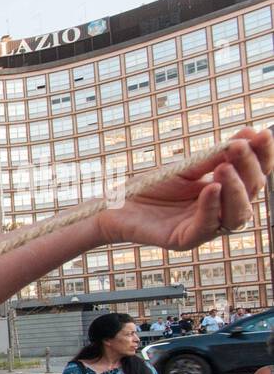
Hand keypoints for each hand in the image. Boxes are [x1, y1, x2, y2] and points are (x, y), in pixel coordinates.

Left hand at [97, 128, 273, 248]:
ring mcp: (204, 228)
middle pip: (251, 194)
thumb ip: (214, 157)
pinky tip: (210, 188)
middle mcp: (221, 212)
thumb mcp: (187, 168)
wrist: (115, 205)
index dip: (263, 156)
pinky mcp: (185, 240)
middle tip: (238, 146)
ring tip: (224, 167)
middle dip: (249, 168)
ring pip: (236, 214)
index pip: (254, 176)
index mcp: (225, 193)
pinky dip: (211, 206)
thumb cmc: (151, 187)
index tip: (262, 134)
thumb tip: (248, 133)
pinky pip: (206, 226)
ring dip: (235, 189)